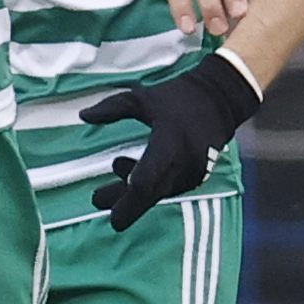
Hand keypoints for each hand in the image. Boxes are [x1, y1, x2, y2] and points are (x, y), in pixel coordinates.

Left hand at [81, 53, 261, 230]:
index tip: (101, 205)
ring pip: (159, 191)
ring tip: (112, 170)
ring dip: (133, 189)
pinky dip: (149, 184)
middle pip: (151, 194)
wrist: (220, 99)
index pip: (146, 180)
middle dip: (124, 204)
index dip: (125, 197)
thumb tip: (83, 116)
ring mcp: (194, 171)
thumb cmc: (177, 98)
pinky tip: (128, 172)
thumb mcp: (141, 98)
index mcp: (170, 144)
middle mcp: (185, 163)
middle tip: (97, 200)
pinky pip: (170, 186)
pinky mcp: (199, 174)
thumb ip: (112, 108)